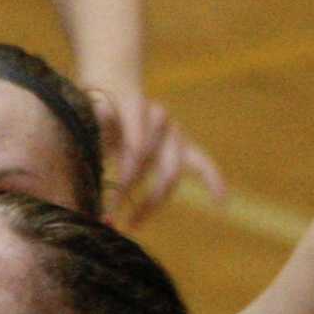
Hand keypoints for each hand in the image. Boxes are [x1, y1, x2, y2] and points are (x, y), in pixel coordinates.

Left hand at [94, 89, 226, 224]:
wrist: (116, 89)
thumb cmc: (100, 105)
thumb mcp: (92, 109)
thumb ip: (98, 116)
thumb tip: (99, 115)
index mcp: (137, 106)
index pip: (136, 146)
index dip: (126, 175)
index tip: (109, 202)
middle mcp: (160, 119)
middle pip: (151, 161)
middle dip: (128, 189)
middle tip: (109, 213)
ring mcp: (174, 133)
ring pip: (169, 172)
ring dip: (151, 202)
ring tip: (133, 224)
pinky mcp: (183, 146)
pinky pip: (202, 163)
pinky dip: (213, 179)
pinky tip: (221, 200)